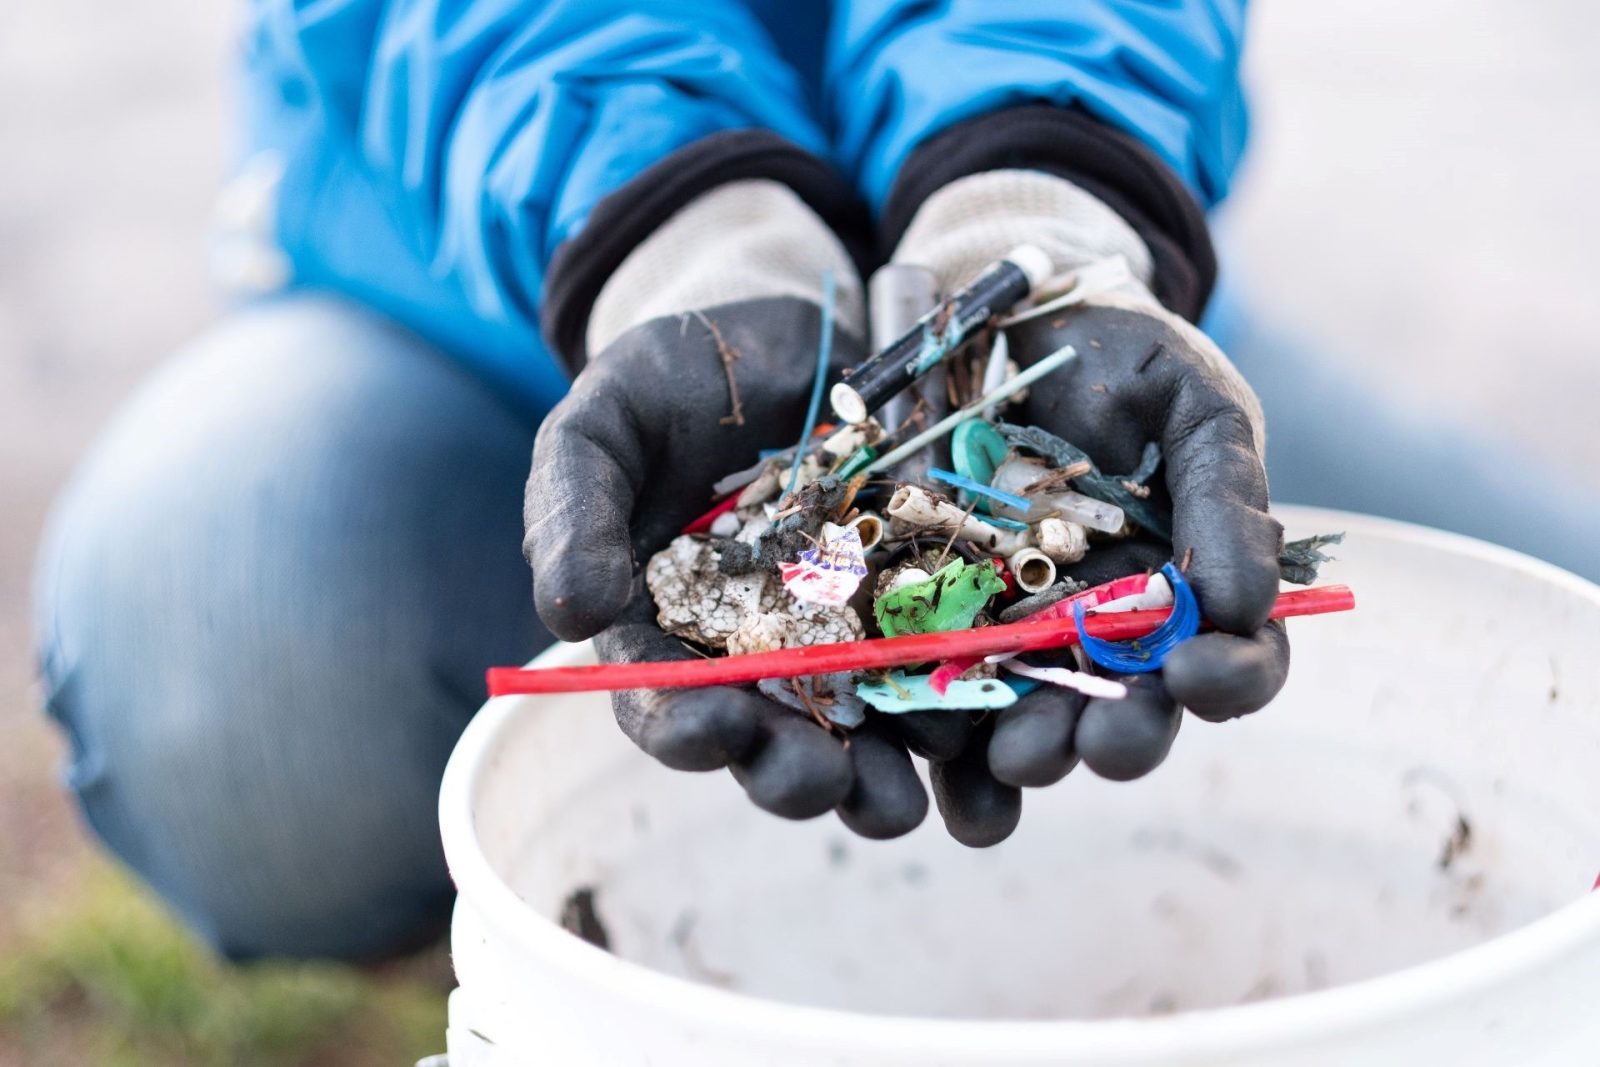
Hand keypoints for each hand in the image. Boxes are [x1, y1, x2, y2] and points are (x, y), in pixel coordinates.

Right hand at [526, 297, 961, 837]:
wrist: (779, 327)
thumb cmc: (667, 384)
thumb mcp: (600, 430)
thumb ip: (572, 513)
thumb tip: (568, 613)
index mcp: (664, 631)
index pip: (663, 702)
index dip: (683, 728)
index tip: (712, 730)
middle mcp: (753, 652)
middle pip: (768, 737)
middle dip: (793, 774)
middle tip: (822, 783)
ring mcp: (841, 631)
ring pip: (859, 728)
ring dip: (881, 778)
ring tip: (905, 800)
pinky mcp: (914, 599)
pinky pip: (937, 662)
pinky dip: (956, 705)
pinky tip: (977, 731)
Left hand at [983, 295, 1288, 790]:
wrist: (1012, 314)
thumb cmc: (1124, 359)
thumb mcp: (1191, 403)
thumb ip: (1224, 494)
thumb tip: (1246, 606)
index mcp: (1192, 584)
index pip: (1234, 657)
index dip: (1231, 680)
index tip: (1198, 673)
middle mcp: (1113, 624)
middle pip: (1132, 707)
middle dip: (1120, 736)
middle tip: (1099, 743)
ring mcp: (1025, 622)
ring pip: (1037, 712)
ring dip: (1029, 749)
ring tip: (1012, 760)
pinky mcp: (941, 608)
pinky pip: (941, 672)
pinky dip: (935, 714)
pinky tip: (925, 736)